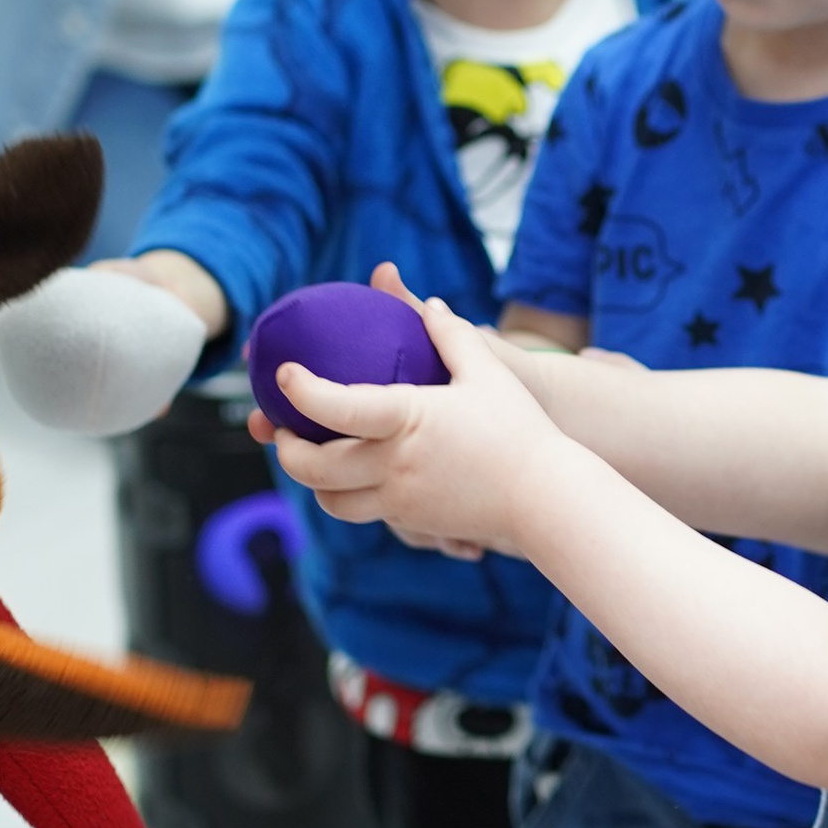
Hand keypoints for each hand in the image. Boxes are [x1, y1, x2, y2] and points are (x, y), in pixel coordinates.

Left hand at [262, 288, 566, 560]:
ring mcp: (400, 500)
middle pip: (314, 468)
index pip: (336, 407)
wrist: (546, 498)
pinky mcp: (412, 522)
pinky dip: (345, 496)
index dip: (302, 391)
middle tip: (281, 428)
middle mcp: (394, 465)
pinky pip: (362, 513)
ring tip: (313, 456)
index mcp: (408, 420)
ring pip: (331, 501)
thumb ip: (453, 335)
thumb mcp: (489, 372)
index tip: (283, 375)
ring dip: (312, 481)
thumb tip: (428, 304)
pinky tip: (353, 475)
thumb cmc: (520, 430)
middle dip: (286, 449)